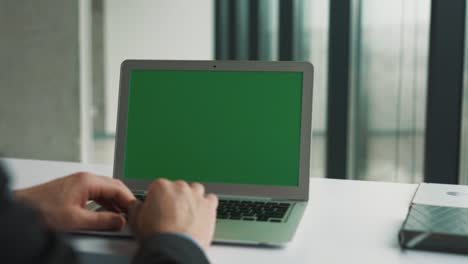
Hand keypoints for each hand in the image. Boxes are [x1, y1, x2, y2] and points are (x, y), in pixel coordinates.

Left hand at [14, 172, 135, 230]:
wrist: (22, 208)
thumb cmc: (42, 210)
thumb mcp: (76, 219)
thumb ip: (102, 220)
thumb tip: (120, 221)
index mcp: (88, 181)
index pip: (118, 188)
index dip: (129, 200)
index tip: (136, 211)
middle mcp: (85, 178)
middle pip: (113, 186)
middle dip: (124, 200)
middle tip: (133, 213)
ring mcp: (79, 182)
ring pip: (105, 190)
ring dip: (115, 202)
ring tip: (122, 215)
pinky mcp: (74, 189)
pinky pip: (96, 193)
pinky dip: (105, 202)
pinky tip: (107, 212)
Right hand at [129, 179, 217, 249]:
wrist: (174, 248)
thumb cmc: (156, 235)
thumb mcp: (135, 220)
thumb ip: (136, 207)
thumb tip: (136, 205)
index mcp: (161, 186)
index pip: (158, 187)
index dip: (157, 199)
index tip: (157, 208)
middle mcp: (180, 187)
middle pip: (178, 188)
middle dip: (175, 198)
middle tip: (171, 214)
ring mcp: (196, 195)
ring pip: (196, 190)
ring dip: (192, 198)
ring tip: (187, 213)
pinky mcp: (209, 206)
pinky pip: (210, 199)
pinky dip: (207, 205)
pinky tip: (201, 213)